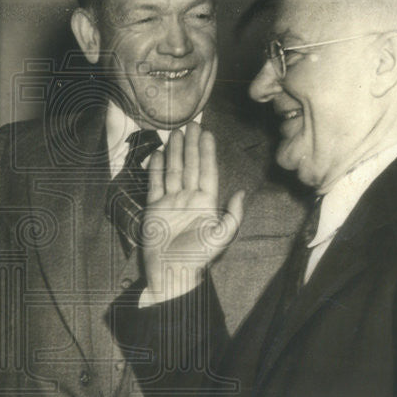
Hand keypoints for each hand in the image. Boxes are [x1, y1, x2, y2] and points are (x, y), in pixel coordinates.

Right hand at [143, 122, 244, 299]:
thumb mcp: (221, 237)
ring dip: (175, 152)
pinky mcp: (154, 207)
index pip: (207, 171)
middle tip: (192, 125)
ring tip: (175, 133)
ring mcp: (171, 201)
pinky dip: (157, 169)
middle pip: (190, 166)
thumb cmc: (197, 257)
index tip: (207, 134)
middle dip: (191, 146)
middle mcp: (189, 198)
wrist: (171, 272)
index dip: (207, 152)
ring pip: (173, 171)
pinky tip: (160, 155)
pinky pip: (156, 183)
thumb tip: (241, 192)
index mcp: (206, 203)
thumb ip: (232, 215)